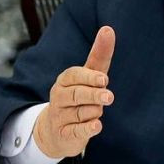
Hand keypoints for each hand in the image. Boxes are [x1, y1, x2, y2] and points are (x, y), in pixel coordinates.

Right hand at [33, 26, 115, 158]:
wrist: (54, 131)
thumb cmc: (77, 97)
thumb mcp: (88, 76)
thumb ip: (99, 55)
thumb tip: (108, 28)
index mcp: (65, 80)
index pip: (74, 75)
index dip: (89, 77)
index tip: (104, 79)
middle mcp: (59, 97)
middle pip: (77, 94)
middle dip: (93, 95)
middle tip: (109, 96)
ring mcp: (60, 116)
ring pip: (80, 113)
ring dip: (93, 112)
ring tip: (99, 111)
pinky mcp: (64, 135)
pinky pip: (76, 131)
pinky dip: (87, 129)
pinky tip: (97, 126)